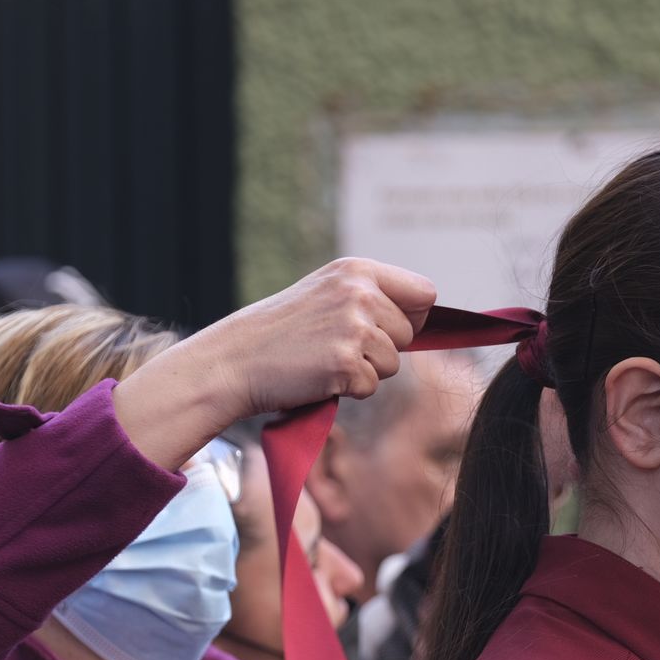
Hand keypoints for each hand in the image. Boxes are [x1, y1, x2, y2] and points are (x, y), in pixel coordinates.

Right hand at [196, 258, 435, 417]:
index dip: (413, 318)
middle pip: (409, 334)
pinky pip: (371, 386)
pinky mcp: (346, 362)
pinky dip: (348, 389)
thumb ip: (370, 297)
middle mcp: (360, 293)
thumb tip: (425, 320)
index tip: (386, 328)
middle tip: (336, 346)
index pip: (425, 293)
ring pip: (393, 364)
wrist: (234, 359)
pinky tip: (317, 375)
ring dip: (364, 371)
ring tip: (324, 359)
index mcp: (357, 270)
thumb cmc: (282, 332)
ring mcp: (354, 327)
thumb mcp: (327, 294)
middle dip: (382, 349)